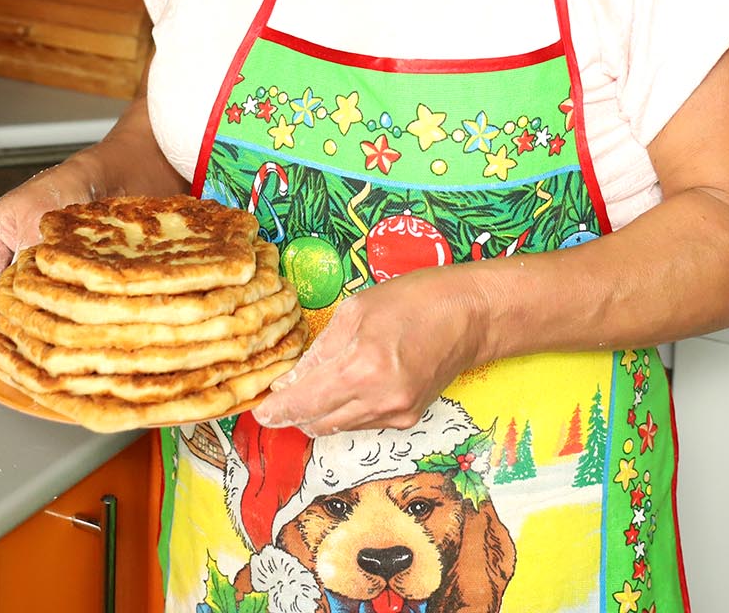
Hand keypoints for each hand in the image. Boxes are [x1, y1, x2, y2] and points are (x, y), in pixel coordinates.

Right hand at [0, 152, 103, 328]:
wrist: (87, 182)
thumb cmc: (60, 193)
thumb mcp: (39, 229)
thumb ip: (24, 266)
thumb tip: (17, 304)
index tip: (5, 332)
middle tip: (19, 338)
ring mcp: (0, 266)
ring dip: (11, 319)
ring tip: (31, 332)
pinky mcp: (18, 275)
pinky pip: (14, 301)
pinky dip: (24, 312)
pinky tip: (40, 320)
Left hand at [250, 265, 490, 435]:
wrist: (468, 316)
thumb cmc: (412, 301)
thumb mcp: (355, 312)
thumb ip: (319, 351)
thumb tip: (288, 383)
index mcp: (361, 366)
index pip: (305, 403)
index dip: (276, 411)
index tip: (260, 413)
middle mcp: (378, 399)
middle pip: (317, 423)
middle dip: (294, 413)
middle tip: (281, 397)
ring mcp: (396, 413)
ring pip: (338, 427)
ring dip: (318, 413)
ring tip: (314, 386)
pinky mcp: (407, 419)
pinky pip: (361, 423)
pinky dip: (345, 410)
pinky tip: (347, 387)